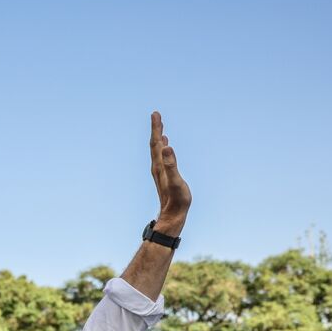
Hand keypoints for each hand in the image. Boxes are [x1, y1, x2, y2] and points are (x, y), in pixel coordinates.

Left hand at [149, 111, 191, 234]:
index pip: (156, 143)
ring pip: (158, 151)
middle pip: (155, 145)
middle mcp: (157, 167)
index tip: (155, 114)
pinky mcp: (165, 177)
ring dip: (159, 138)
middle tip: (156, 115)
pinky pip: (162, 158)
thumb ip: (171, 164)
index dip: (156, 128)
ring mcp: (160, 172)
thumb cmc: (176, 200)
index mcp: (159, 165)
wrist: (173, 215)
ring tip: (161, 128)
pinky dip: (163, 149)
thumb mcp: (175, 181)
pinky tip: (166, 147)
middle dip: (156, 130)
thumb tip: (167, 147)